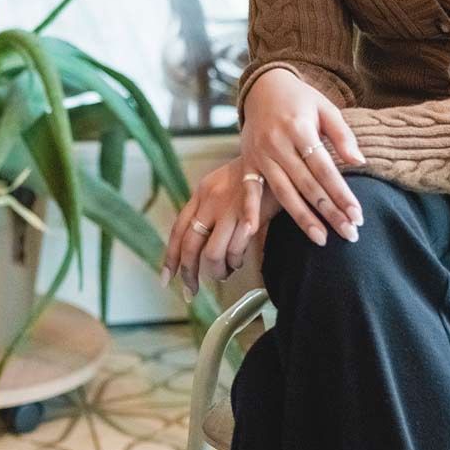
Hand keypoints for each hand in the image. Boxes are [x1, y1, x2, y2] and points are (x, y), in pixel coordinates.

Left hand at [162, 154, 279, 296]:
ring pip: (212, 254)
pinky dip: (237, 261)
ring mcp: (229, 208)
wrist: (282, 156)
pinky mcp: (249, 215)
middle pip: (190, 247)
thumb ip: (211, 209)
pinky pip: (237, 249)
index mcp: (202, 193)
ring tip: (227, 271)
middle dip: (189, 274)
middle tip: (190, 292)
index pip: (178, 230)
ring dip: (218, 270)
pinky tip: (241, 260)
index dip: (170, 257)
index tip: (167, 278)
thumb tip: (202, 243)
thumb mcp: (225, 185)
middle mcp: (210, 200)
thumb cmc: (256, 175)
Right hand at [239, 69, 366, 242]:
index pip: (324, 169)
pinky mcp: (247, 162)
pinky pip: (248, 188)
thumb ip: (342, 135)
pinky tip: (253, 230)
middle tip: (349, 234)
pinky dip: (249, 208)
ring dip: (302, 218)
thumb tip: (360, 162)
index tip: (357, 215)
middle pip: (307, 185)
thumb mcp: (325, 108)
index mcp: (299, 128)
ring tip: (321, 239)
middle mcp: (278, 143)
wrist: (263, 87)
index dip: (341, 193)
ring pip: (283, 192)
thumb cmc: (300, 99)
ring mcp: (260, 154)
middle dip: (329, 212)